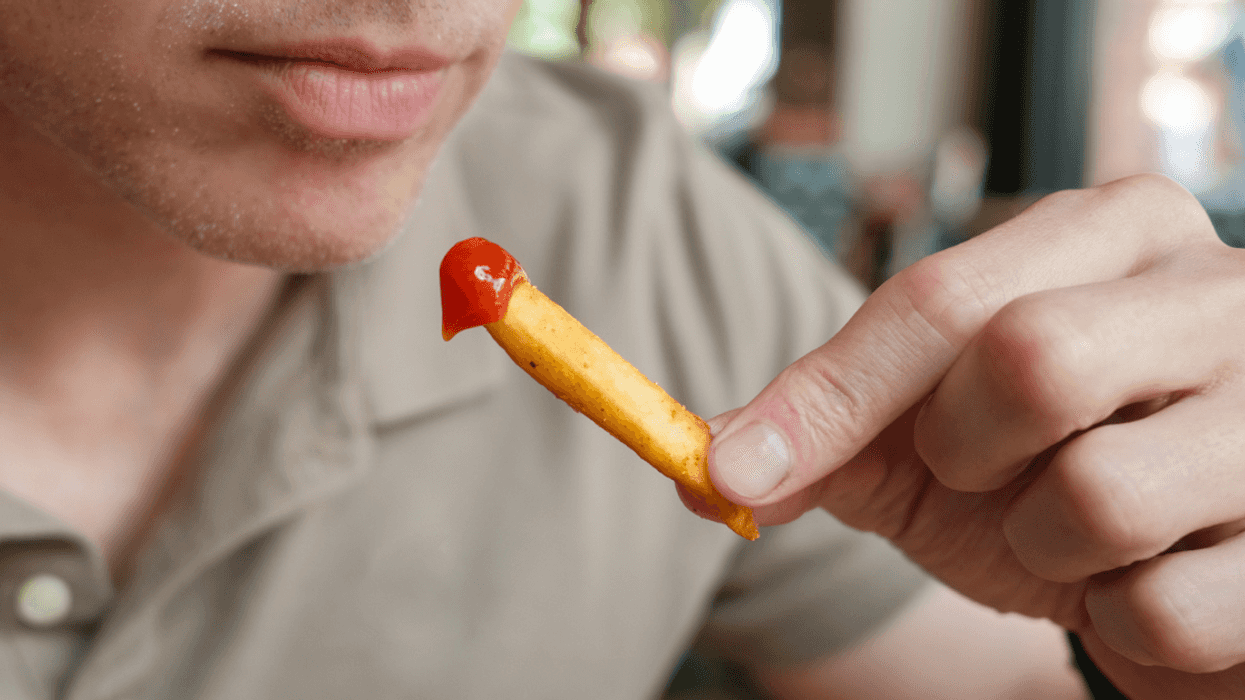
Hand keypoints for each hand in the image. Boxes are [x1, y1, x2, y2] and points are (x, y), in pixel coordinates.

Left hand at [702, 174, 1244, 697]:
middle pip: (1030, 357)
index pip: (941, 298)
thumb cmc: (1056, 469)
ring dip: (1043, 546)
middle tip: (983, 474)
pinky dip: (1121, 620)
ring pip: (1098, 493)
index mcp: (1108, 235)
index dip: (825, 395)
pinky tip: (1155, 579)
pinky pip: (1164, 608)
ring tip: (1079, 530)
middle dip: (964, 451)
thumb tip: (704, 472)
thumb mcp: (936, 437)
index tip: (729, 471)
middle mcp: (1212, 291)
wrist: (1203, 545)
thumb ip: (830, 435)